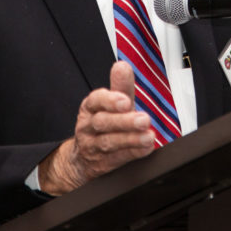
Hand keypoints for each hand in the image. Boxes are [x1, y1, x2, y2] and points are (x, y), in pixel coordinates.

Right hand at [38, 61, 155, 195]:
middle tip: (144, 119)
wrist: (81, 160)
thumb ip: (120, 87)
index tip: (125, 100)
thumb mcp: (110, 105)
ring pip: (109, 142)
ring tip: (149, 136)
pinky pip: (116, 159)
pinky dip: (133, 153)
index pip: (96, 101)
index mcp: (90, 108)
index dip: (110, 100)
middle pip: (103, 123)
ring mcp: (93, 147)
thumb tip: (123, 66)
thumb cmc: (102, 125)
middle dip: (124, 121)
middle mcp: (88, 127)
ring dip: (131, 139)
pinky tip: (146, 148)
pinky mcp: (102, 164)